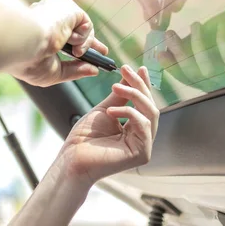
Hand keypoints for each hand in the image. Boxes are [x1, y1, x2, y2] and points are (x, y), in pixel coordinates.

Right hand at [9, 0, 107, 86]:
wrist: (24, 45)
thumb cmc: (30, 62)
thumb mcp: (54, 72)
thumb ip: (74, 71)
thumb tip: (93, 70)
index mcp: (39, 33)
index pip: (63, 37)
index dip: (77, 47)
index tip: (87, 57)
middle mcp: (48, 20)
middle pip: (76, 30)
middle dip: (91, 42)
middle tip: (104, 52)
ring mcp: (57, 12)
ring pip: (83, 29)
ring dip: (85, 45)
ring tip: (77, 52)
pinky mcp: (67, 8)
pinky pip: (86, 24)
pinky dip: (83, 37)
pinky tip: (71, 41)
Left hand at [59, 65, 158, 185]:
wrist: (73, 157)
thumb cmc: (84, 138)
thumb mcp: (105, 109)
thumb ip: (120, 95)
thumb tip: (131, 75)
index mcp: (135, 128)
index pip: (145, 104)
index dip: (143, 85)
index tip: (138, 67)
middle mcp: (142, 138)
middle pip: (151, 106)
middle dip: (139, 85)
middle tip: (126, 70)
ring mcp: (144, 146)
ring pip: (151, 113)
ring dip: (134, 95)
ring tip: (115, 87)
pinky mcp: (143, 154)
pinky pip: (144, 125)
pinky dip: (129, 112)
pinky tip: (111, 111)